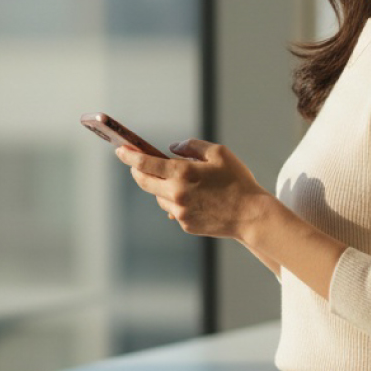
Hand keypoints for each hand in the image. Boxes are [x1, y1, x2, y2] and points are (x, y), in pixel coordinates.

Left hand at [115, 139, 272, 239]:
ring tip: (178, 180)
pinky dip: (175, 200)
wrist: (251, 215)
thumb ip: (192, 146)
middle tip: (135, 163)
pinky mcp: (185, 225)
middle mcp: (176, 194)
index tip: (120, 150)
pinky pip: (172, 209)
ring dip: (160, 186)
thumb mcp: (219, 153)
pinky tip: (193, 197)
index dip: (129, 155)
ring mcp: (179, 212)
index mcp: (183, 173)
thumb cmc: (237, 181)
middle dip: (136, 171)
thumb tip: (171, 148)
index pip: (145, 163)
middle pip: (144, 182)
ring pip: (158, 196)